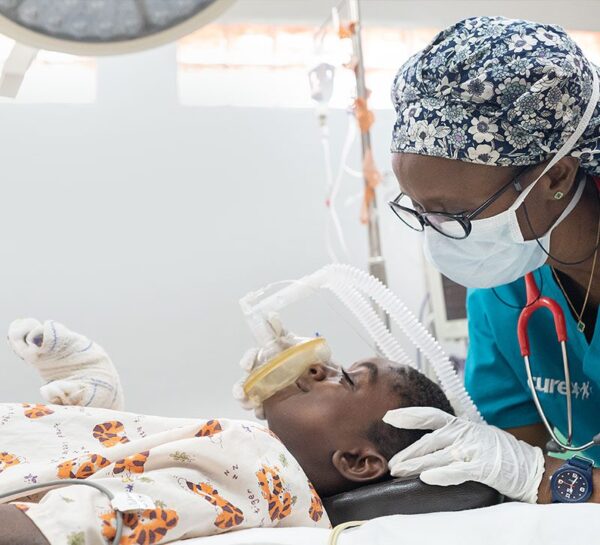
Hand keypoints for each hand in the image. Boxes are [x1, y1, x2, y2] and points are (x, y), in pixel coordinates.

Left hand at [383, 407, 545, 502]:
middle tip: (392, 464)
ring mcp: (472, 449)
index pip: (430, 415)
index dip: (409, 415)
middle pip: (428, 441)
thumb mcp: (477, 435)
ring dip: (416, 465)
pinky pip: (457, 471)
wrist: (532, 467)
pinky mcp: (482, 467)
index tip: (389, 416)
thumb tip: (432, 439)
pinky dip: (441, 474)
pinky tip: (427, 478)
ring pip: (437, 456)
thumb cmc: (502, 453)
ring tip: (400, 472)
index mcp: (461, 425)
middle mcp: (464, 433)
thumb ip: (456, 435)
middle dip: (407, 453)